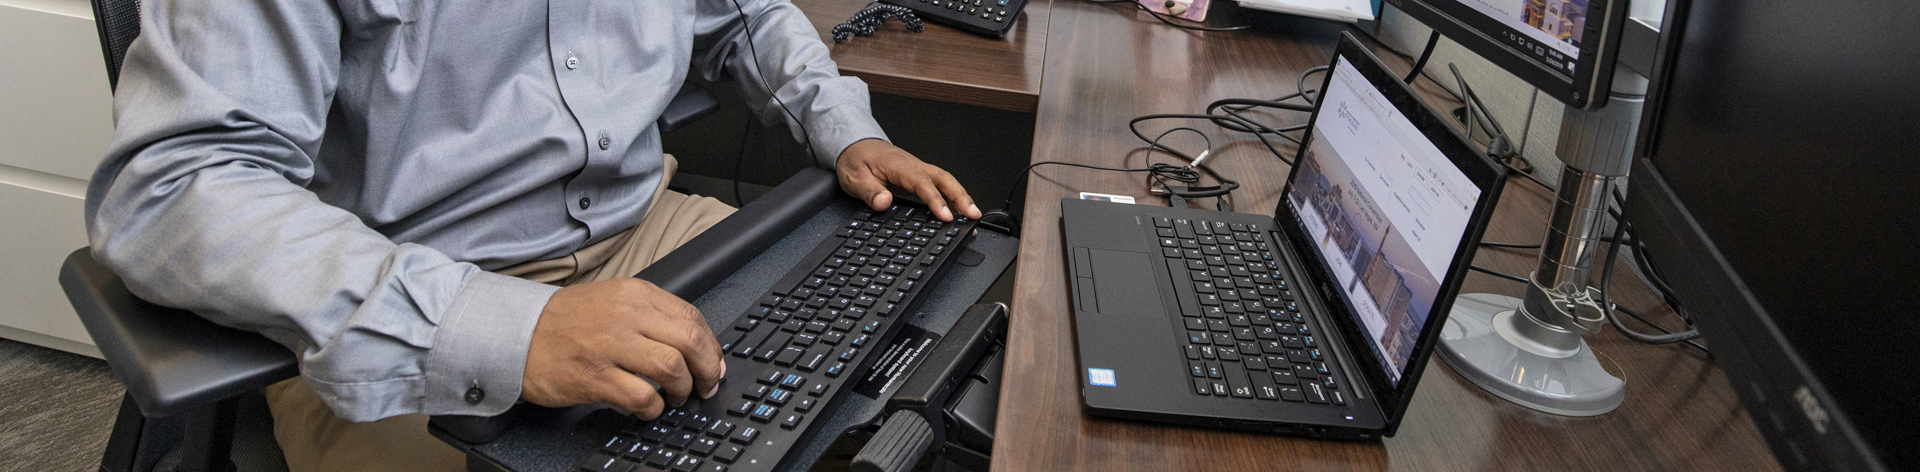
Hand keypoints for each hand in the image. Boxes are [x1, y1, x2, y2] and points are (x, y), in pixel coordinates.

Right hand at [520, 278, 725, 418]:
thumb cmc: (565, 321)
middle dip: (707, 369)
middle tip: (705, 385)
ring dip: (682, 389)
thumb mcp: (612, 300)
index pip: (691, 317)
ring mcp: (610, 346)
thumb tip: (694, 344)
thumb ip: (651, 316)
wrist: (517, 333)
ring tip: (675, 397)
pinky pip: (641, 396)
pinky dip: (653, 408)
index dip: (711, 346)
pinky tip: (647, 408)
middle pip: (690, 341)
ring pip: (672, 368)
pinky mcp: (594, 376)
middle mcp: (626, 316)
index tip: (712, 363)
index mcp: (635, 294)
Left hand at [836, 139, 982, 221]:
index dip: (936, 200)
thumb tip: (883, 202)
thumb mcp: (854, 177)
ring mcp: (919, 170)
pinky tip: (959, 212)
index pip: (922, 183)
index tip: (945, 216)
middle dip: (961, 197)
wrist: (855, 145)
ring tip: (973, 217)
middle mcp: (914, 166)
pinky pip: (940, 186)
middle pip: (944, 179)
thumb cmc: (856, 160)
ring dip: (961, 198)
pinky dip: (953, 198)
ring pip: (946, 182)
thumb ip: (869, 191)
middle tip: (973, 215)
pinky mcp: (919, 177)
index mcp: (900, 165)